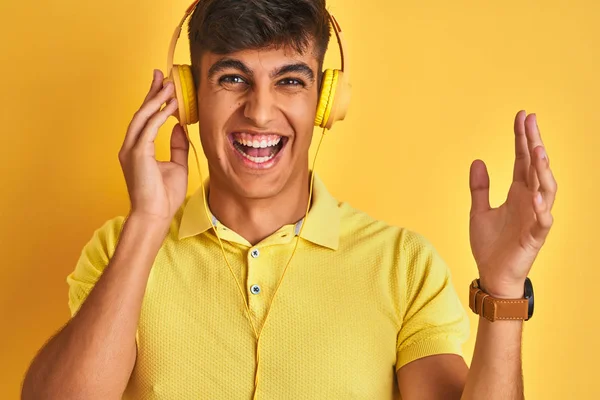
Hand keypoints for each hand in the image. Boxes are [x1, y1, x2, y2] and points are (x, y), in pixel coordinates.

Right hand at [118, 69, 188, 222]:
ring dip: (156, 99)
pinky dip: (160, 115)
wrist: (155, 215)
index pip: (145, 119)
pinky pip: (148, 128)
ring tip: (169, 85)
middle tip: (161, 74)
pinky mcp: (137, 154)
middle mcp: (130, 146)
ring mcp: (131, 149)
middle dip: (151, 92)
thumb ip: (177, 146)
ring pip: (142, 117)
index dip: (153, 100)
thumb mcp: (176, 166)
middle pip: (140, 112)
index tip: (162, 85)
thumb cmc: (164, 196)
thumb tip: (179, 127)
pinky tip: (171, 105)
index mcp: (137, 149)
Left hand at [468, 111, 556, 297]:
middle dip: (534, 143)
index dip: (522, 138)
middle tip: (530, 120)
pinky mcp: (534, 237)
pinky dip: (541, 209)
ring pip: (546, 189)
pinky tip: (535, 197)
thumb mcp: (478, 211)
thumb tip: (477, 161)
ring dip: (543, 171)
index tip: (522, 116)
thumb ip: (479, 188)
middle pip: (536, 167)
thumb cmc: (490, 245)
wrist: (491, 274)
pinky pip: (542, 222)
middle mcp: (529, 201)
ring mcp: (534, 218)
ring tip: (537, 151)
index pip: (522, 160)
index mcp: (518, 193)